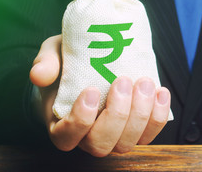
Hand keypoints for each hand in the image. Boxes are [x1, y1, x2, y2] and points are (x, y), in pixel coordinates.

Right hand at [30, 35, 170, 156]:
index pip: (67, 137)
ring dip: (141, 114)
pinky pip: (150, 133)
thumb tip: (40, 75)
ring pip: (129, 142)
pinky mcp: (137, 130)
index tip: (92, 90)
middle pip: (102, 143)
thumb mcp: (53, 57)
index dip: (80, 120)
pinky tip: (161, 91)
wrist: (92, 66)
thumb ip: (46, 63)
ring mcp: (115, 136)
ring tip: (145, 82)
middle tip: (124, 80)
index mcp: (63, 125)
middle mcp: (89, 138)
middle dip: (117, 115)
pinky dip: (159, 115)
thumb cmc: (69, 65)